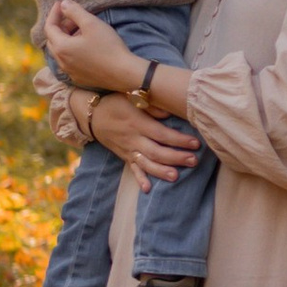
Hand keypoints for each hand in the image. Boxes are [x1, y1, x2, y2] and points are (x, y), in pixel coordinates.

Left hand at [45, 0, 139, 91]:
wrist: (124, 73)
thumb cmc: (109, 47)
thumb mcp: (92, 24)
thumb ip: (75, 11)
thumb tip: (63, 4)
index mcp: (61, 47)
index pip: (49, 27)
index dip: (54, 13)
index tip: (61, 3)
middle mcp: (61, 61)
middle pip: (53, 40)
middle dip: (60, 26)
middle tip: (73, 17)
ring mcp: (70, 72)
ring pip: (61, 52)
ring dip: (67, 39)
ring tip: (81, 31)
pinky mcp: (79, 78)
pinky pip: (69, 62)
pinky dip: (72, 51)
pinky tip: (86, 48)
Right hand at [83, 87, 201, 190]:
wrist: (91, 114)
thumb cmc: (115, 102)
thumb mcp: (131, 97)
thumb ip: (151, 105)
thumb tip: (169, 113)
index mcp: (138, 123)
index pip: (162, 134)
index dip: (179, 140)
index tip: (196, 143)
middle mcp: (133, 139)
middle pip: (156, 151)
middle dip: (175, 158)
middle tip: (193, 161)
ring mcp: (128, 149)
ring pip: (146, 163)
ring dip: (161, 171)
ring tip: (176, 176)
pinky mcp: (124, 156)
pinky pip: (132, 169)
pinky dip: (140, 179)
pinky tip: (148, 189)